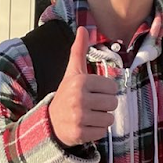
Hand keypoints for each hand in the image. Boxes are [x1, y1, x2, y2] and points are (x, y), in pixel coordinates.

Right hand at [48, 25, 119, 147]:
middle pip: (113, 103)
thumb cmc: (66, 94)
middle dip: (105, 106)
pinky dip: (96, 131)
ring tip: (88, 116)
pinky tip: (85, 126)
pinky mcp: (79, 133)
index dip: (105, 91)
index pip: (112, 87)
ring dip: (102, 119)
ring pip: (109, 119)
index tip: (93, 93)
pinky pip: (102, 132)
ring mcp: (78, 117)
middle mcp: (78, 98)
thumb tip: (83, 28)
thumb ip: (79, 51)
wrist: (49, 122)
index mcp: (80, 81)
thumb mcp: (72, 72)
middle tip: (91, 106)